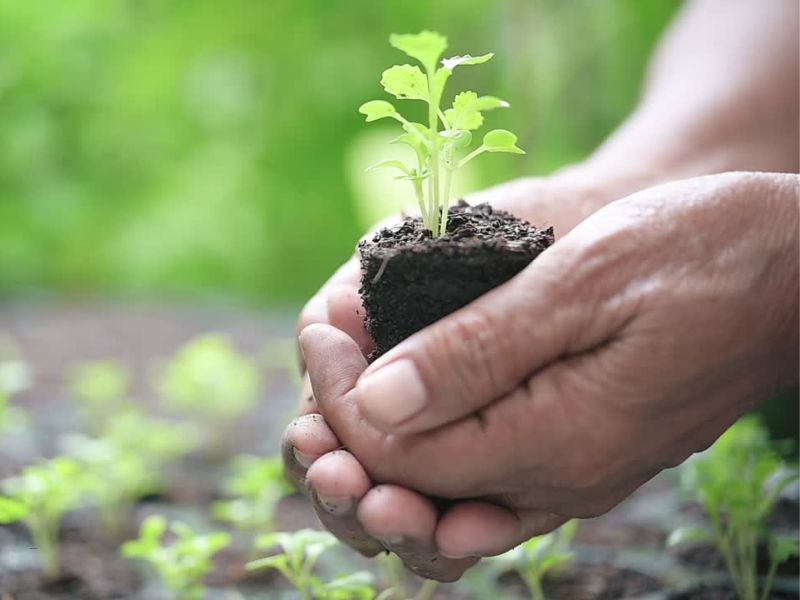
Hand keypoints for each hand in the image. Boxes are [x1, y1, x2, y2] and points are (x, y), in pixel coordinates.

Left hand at [298, 172, 797, 562]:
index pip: (403, 452)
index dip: (343, 396)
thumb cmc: (697, 253)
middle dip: (343, 435)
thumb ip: (478, 350)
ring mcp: (569, 472)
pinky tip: (401, 403)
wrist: (784, 271)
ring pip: (440, 494)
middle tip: (314, 360)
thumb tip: (377, 401)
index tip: (321, 327)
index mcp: (556, 441)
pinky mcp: (575, 449)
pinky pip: (480, 477)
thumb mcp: (584, 280)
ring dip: (376, 449)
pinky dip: (426, 446)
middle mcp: (559, 478)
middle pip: (411, 491)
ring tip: (336, 384)